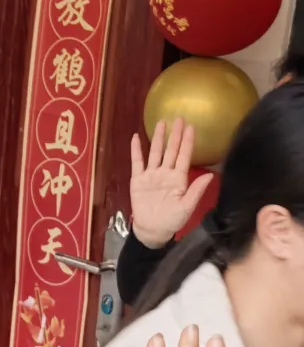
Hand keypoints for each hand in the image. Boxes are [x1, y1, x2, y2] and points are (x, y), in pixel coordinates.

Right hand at [130, 118, 214, 246]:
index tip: (192, 127)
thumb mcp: (187, 207)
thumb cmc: (172, 220)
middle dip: (175, 135)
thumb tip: (210, 176)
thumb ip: (196, 190)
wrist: (152, 229)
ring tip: (160, 123)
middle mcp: (166, 173)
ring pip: (155, 152)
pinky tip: (135, 138)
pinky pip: (137, 162)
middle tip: (179, 118)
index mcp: (179, 179)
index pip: (184, 156)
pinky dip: (136, 150)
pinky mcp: (138, 179)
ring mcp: (151, 175)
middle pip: (170, 150)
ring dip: (157, 138)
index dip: (188, 142)